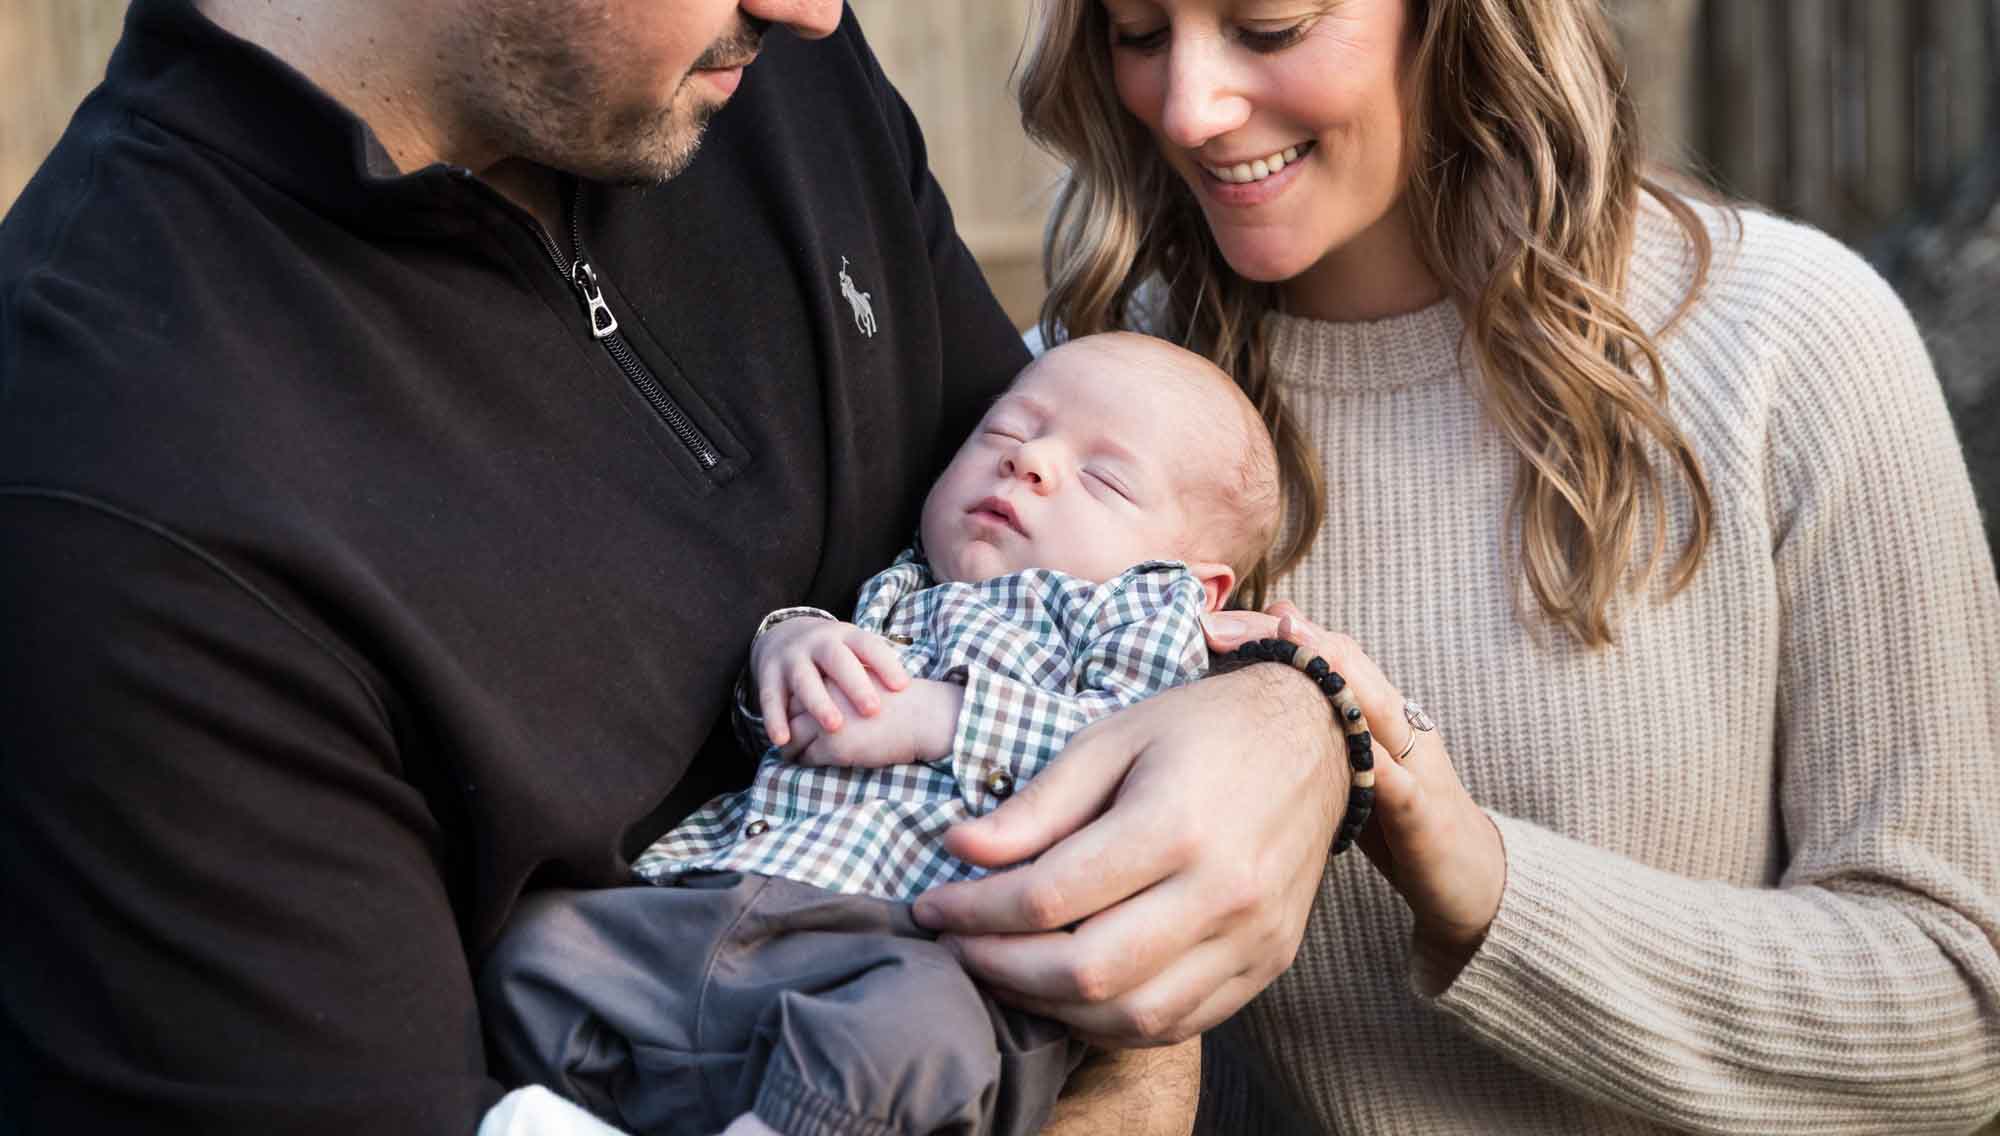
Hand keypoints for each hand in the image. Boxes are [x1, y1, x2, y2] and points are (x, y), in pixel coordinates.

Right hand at [751, 619, 909, 746]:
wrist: (782, 633)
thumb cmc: (832, 653)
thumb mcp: (853, 650)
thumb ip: (874, 666)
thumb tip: (911, 692)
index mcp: (845, 636)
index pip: (868, 646)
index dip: (886, 664)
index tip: (903, 686)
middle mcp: (818, 643)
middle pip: (838, 661)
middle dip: (855, 685)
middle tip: (873, 710)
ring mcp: (792, 657)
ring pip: (805, 680)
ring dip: (819, 703)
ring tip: (834, 727)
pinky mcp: (768, 674)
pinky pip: (770, 698)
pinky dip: (775, 719)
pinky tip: (782, 740)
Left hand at [781, 678, 963, 767]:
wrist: (924, 717)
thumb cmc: (905, 702)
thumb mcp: (870, 682)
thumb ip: (846, 687)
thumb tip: (830, 702)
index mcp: (835, 675)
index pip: (802, 690)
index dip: (797, 705)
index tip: (797, 716)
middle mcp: (826, 694)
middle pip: (791, 711)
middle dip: (787, 726)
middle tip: (786, 738)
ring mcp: (827, 720)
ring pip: (793, 737)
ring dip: (791, 747)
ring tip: (792, 754)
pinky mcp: (833, 746)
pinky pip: (807, 757)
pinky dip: (805, 762)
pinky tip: (809, 763)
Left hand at [910, 664, 1342, 1047]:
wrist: (1316, 738)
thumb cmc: (1202, 728)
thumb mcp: (1110, 738)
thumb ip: (1037, 804)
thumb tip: (960, 850)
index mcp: (1174, 823)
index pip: (1050, 896)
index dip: (975, 912)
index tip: (932, 906)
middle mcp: (1222, 890)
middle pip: (1087, 970)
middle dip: (1000, 969)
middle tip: (954, 947)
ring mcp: (1252, 937)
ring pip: (1132, 1015)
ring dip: (1050, 1007)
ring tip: (1003, 971)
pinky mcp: (1267, 964)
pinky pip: (1177, 1024)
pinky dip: (1110, 1022)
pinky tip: (1069, 991)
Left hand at [1208, 604, 1506, 991]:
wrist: (1471, 879)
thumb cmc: (1393, 821)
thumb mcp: (1347, 765)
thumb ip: (1311, 727)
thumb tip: (1246, 690)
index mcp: (1372, 712)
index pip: (1324, 650)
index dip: (1270, 630)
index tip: (1213, 622)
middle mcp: (1397, 724)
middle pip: (1346, 661)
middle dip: (1288, 637)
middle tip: (1222, 627)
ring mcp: (1417, 766)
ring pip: (1378, 706)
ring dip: (1333, 672)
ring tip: (1288, 640)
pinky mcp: (1428, 816)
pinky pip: (1403, 786)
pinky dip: (1377, 764)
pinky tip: (1342, 750)